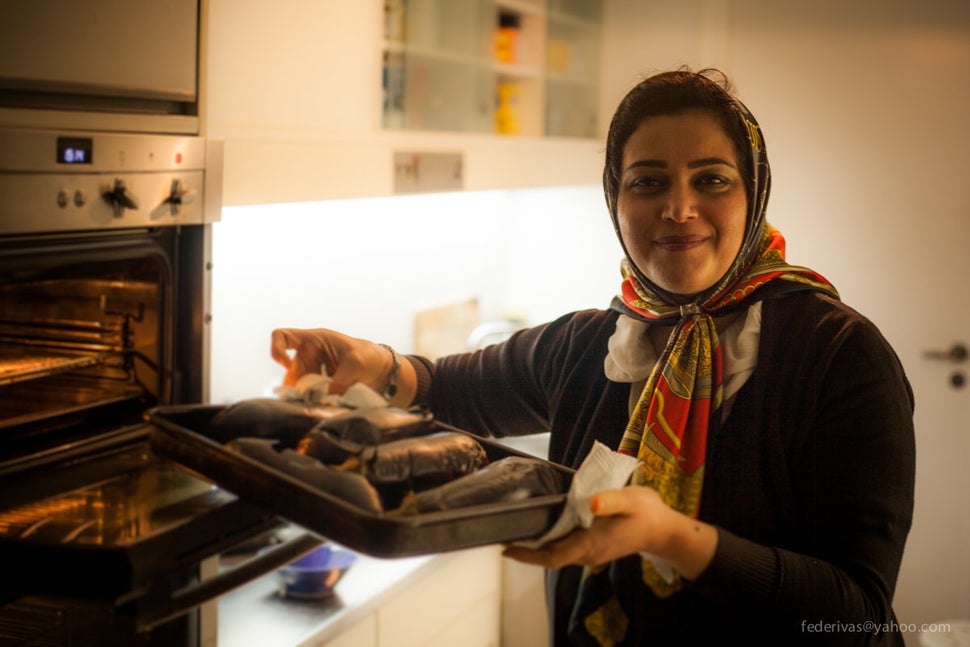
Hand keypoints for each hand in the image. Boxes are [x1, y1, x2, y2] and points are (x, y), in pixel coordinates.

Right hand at [270, 328, 390, 394]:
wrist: (379, 370)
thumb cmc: (367, 356)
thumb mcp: (356, 364)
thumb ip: (340, 380)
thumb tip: (327, 398)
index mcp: (313, 340)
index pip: (282, 336)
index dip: (277, 350)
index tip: (287, 365)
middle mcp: (308, 355)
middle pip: (290, 372)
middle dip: (296, 388)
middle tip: (309, 400)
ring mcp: (312, 371)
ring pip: (297, 387)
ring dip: (305, 398)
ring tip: (320, 404)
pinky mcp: (317, 386)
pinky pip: (307, 396)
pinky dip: (313, 402)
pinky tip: (325, 406)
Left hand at [502, 485, 716, 578]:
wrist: (664, 529)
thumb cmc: (647, 513)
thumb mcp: (632, 500)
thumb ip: (610, 500)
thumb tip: (588, 502)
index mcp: (592, 543)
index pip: (553, 557)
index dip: (528, 554)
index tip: (507, 548)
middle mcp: (587, 552)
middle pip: (549, 556)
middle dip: (525, 548)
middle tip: (501, 532)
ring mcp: (589, 551)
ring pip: (555, 552)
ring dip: (536, 544)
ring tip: (515, 526)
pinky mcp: (592, 546)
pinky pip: (564, 547)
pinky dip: (548, 539)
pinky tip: (540, 524)